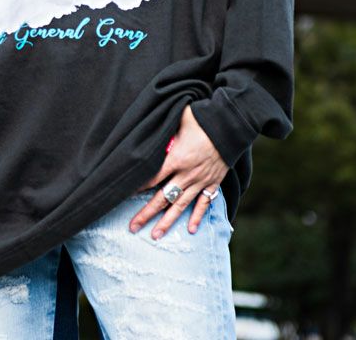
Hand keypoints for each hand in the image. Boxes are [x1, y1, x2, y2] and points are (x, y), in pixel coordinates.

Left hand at [129, 104, 228, 238]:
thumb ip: (165, 128)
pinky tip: (191, 230)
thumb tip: (150, 126)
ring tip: (155, 236)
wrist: (231, 126)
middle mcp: (187, 174)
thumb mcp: (179, 119)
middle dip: (146, 213)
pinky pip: (204, 203)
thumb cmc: (203, 119)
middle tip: (133, 226)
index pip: (152, 177)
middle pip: (163, 197)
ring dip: (167, 222)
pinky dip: (197, 217)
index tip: (124, 195)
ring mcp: (200, 181)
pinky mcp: (213, 183)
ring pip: (181, 205)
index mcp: (176, 158)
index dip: (138, 187)